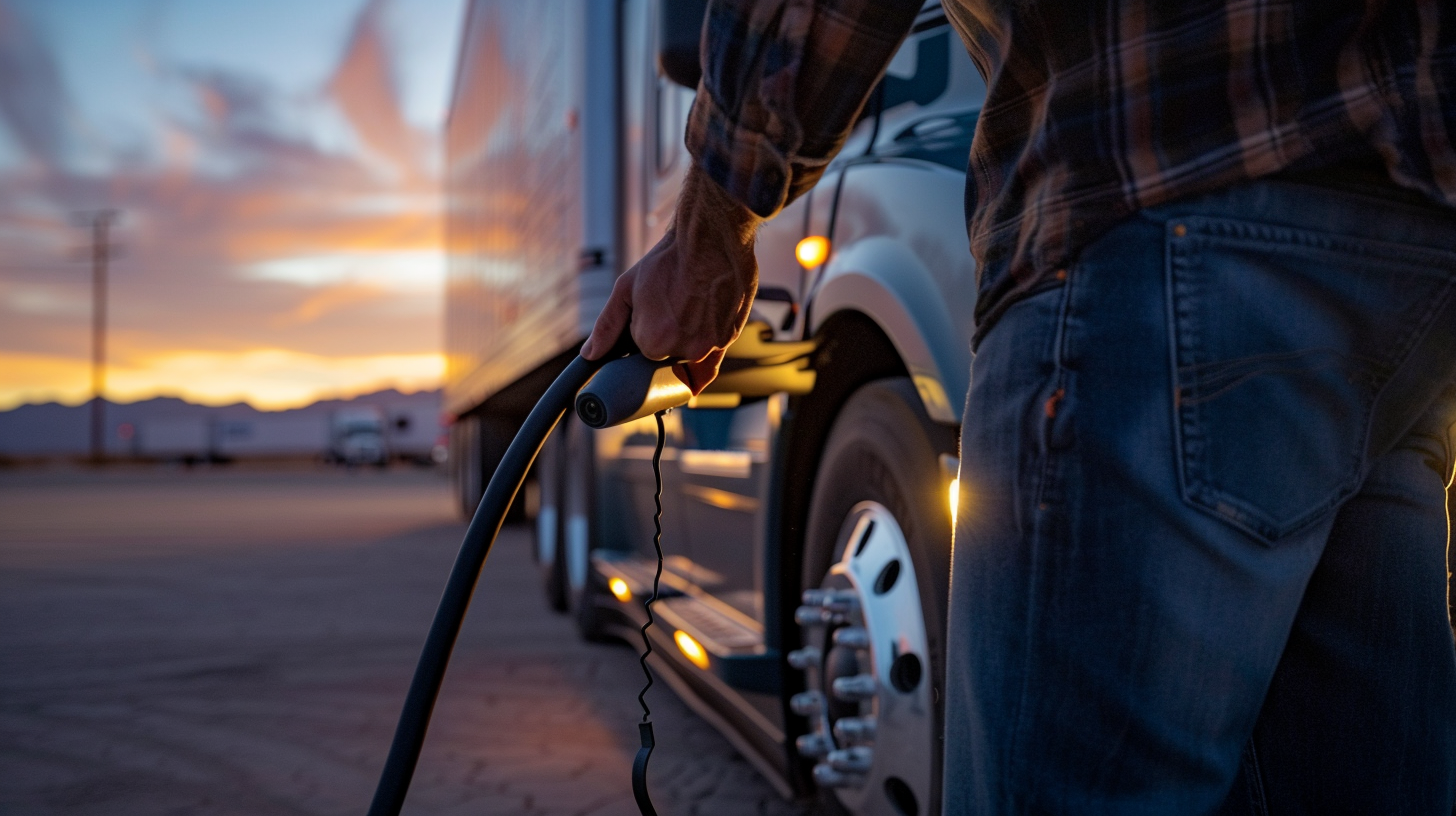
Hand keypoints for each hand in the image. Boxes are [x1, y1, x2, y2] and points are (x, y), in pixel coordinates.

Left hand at [582, 167, 760, 394]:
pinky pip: (712, 363)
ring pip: (690, 352)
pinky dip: (704, 356)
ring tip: (692, 303)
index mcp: (652, 342)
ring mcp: (709, 346)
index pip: (643, 347)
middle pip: (667, 353)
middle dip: (667, 333)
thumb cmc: (669, 260)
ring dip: (689, 337)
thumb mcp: (627, 288)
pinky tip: (701, 343)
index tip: (655, 306)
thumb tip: (590, 354)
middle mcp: (682, 350)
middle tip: (674, 302)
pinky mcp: (729, 338)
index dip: (646, 326)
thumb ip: (607, 326)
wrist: (711, 238)